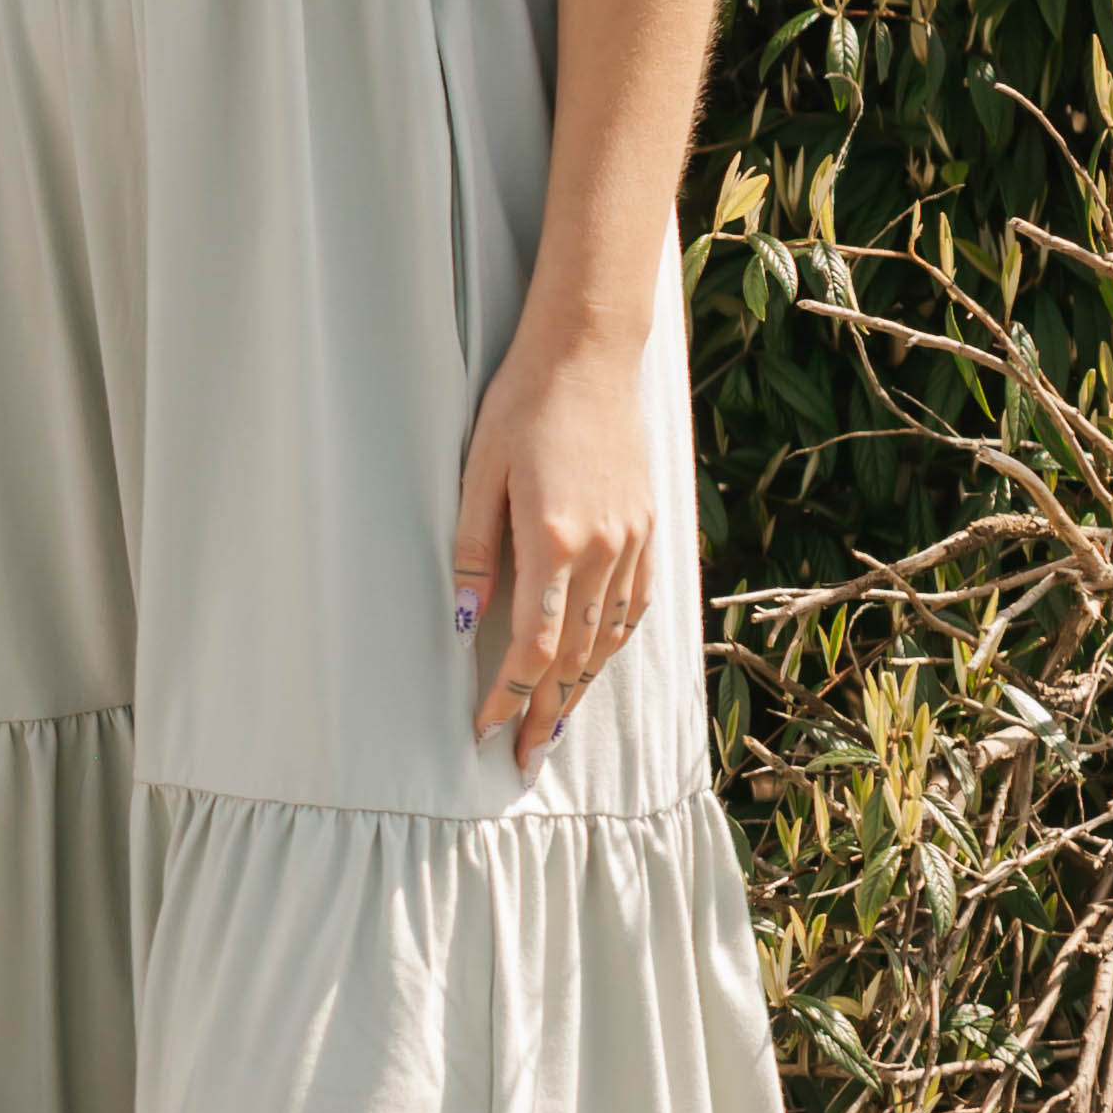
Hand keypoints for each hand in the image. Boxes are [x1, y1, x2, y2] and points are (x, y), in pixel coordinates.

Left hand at [454, 331, 656, 772]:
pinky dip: (614, 645)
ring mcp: (634, 541)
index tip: (484, 730)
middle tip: (522, 758)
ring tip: (554, 727)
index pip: (533, 647)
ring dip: (581, 689)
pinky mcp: (650, 528)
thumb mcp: (478, 473)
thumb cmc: (522, 405)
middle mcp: (603, 550)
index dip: (509, 697)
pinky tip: (596, 664)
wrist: (590, 353)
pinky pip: (636, 606)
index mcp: (554, 540)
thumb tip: (462, 623)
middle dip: (545, 713)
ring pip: (610, 639)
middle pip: (575, 657)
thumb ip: (474, 552)